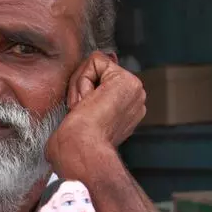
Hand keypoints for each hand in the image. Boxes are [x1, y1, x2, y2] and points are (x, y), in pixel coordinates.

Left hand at [46, 52, 145, 177]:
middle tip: (81, 112)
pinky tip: (86, 102)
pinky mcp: (125, 79)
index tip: (83, 115)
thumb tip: (86, 90)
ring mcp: (134, 89)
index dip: (84, 94)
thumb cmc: (76, 144)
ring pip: (96, 66)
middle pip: (99, 72)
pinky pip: (95, 61)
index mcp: (127, 109)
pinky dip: (82, 80)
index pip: (100, 82)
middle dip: (82, 88)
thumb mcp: (84, 119)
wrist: (81, 150)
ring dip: (80, 86)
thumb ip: (91, 99)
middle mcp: (135, 98)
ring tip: (83, 109)